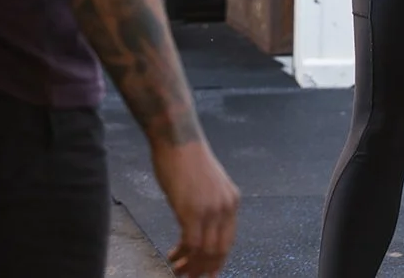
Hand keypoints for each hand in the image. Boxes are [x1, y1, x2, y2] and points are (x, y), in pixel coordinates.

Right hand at [153, 139, 241, 276]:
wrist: (178, 139)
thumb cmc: (186, 158)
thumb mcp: (208, 184)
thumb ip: (210, 204)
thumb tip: (201, 226)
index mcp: (232, 200)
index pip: (228, 240)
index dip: (217, 260)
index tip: (208, 273)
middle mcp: (226, 207)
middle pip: (219, 250)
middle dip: (204, 268)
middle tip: (190, 277)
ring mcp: (210, 210)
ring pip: (204, 251)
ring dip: (190, 265)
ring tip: (178, 271)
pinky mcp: (191, 211)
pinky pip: (190, 243)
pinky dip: (181, 255)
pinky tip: (172, 256)